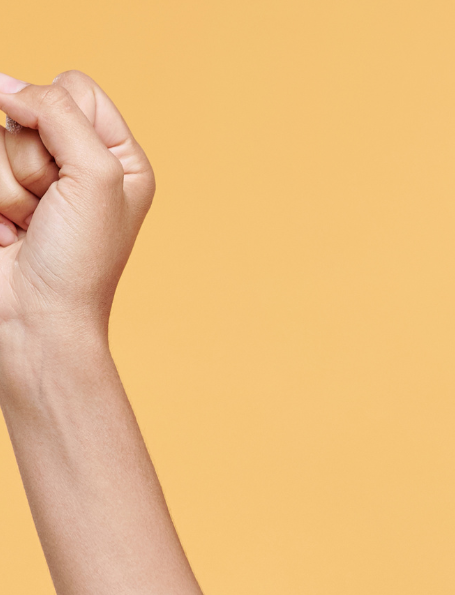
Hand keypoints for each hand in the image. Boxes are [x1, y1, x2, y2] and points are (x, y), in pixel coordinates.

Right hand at [0, 71, 153, 347]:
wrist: (36, 324)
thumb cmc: (78, 262)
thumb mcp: (94, 175)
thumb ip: (56, 111)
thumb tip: (5, 83)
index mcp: (117, 157)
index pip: (72, 88)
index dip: (60, 118)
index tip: (74, 176)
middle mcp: (76, 164)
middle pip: (26, 110)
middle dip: (32, 161)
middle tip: (49, 213)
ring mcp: (32, 182)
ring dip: (8, 189)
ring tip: (27, 229)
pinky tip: (7, 236)